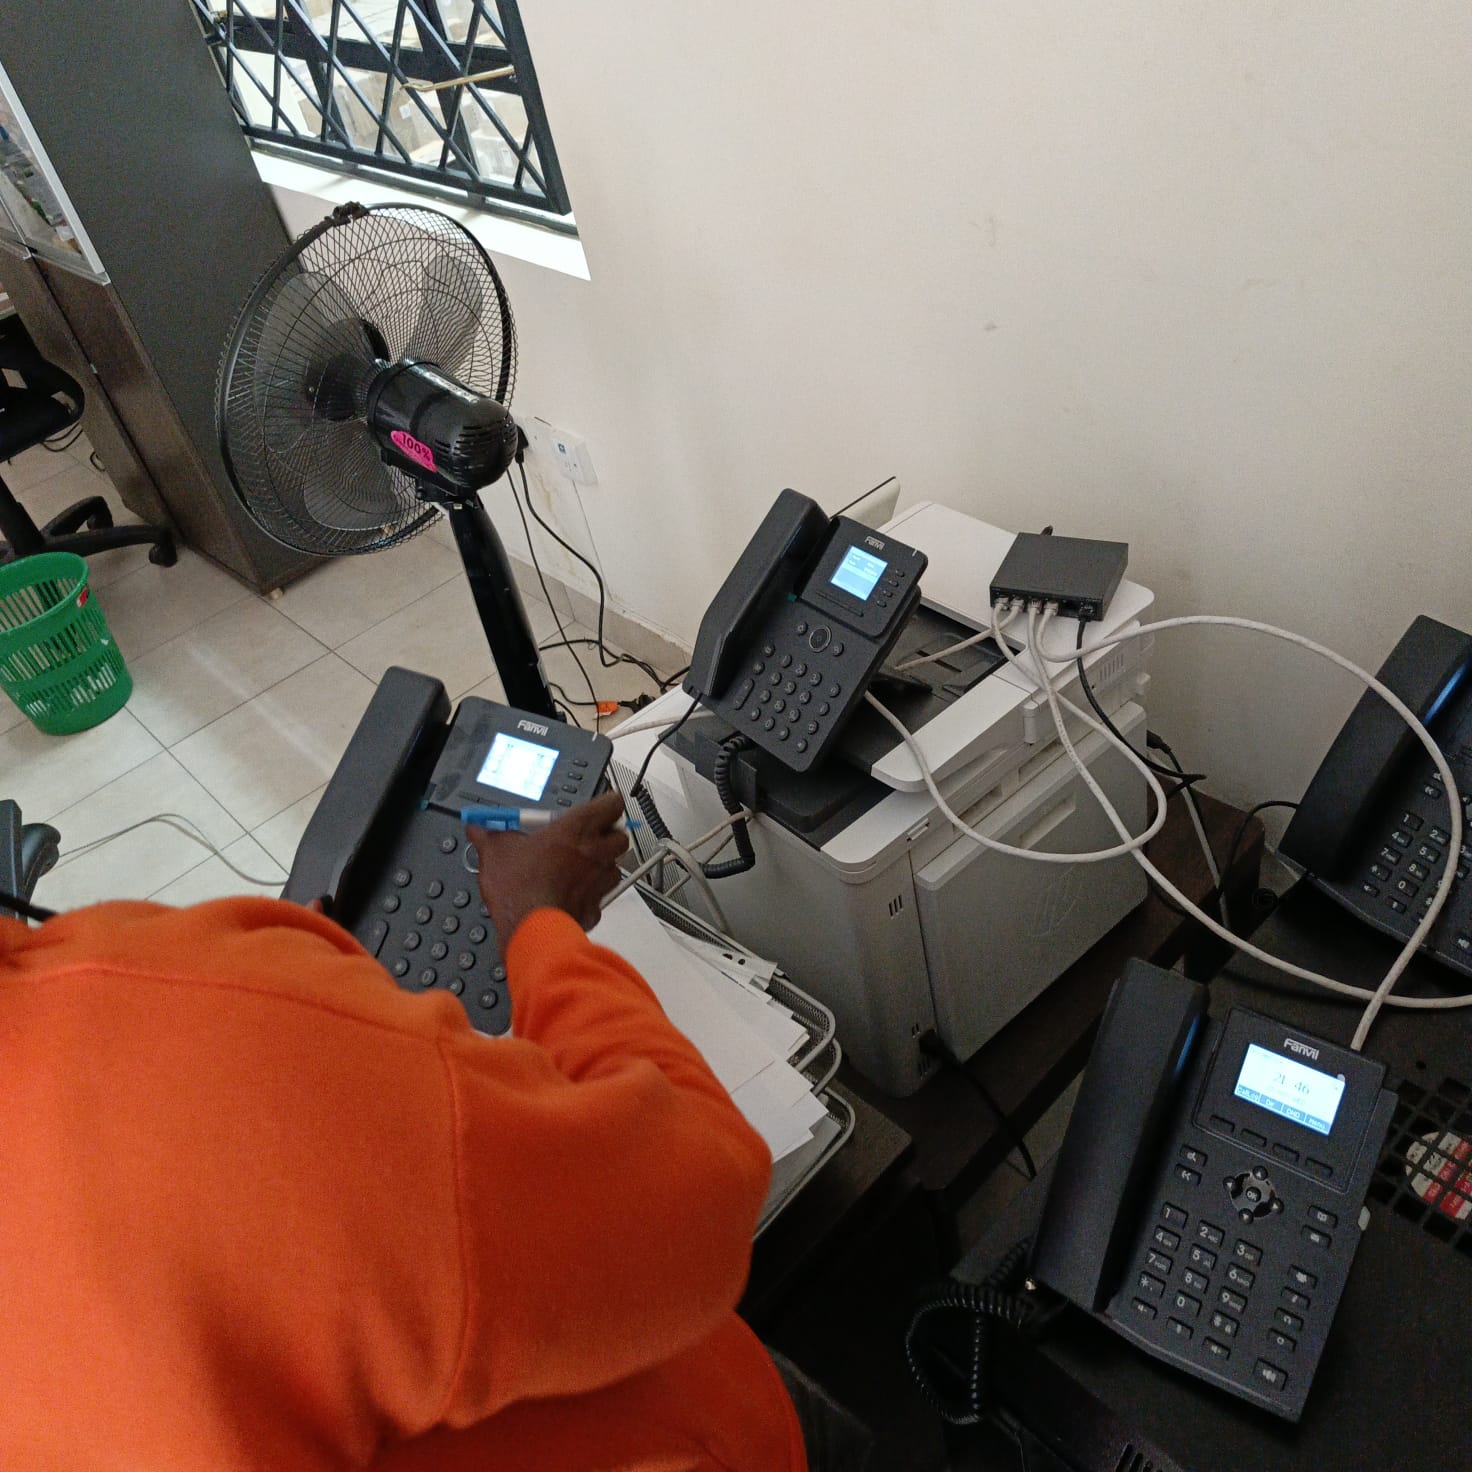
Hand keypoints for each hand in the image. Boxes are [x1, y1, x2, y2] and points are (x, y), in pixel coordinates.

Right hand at [467, 790, 628, 939]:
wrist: (529, 927)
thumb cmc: (519, 887)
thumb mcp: (495, 851)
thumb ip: (488, 834)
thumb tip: (477, 828)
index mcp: (577, 829)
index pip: (613, 804)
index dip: (608, 804)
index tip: (599, 807)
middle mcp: (595, 852)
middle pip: (621, 836)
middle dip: (608, 836)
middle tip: (588, 838)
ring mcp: (599, 881)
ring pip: (615, 867)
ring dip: (602, 865)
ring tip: (578, 868)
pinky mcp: (596, 907)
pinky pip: (602, 896)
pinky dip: (591, 895)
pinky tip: (571, 895)